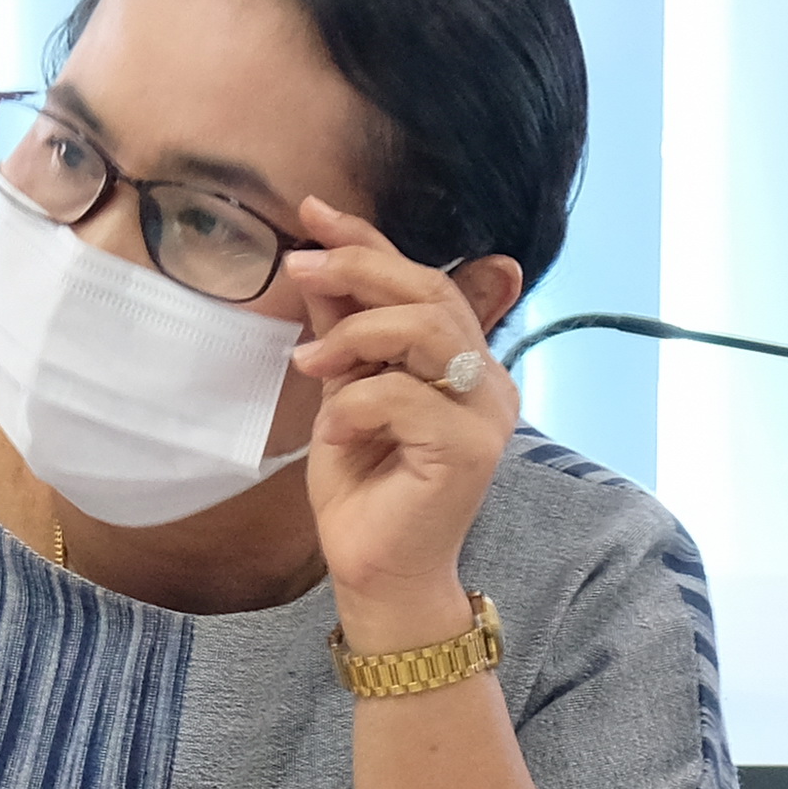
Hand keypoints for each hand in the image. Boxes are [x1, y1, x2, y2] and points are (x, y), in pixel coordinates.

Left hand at [282, 195, 515, 634]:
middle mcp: (490, 382)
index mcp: (467, 364)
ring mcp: (488, 415)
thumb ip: (344, 334)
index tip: (313, 213)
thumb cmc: (365, 491)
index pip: (425, 282)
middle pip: (432, 292)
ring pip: (425, 331)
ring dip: (355, 334)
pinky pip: (403, 396)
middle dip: (359, 269)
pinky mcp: (471, 450)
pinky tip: (334, 434)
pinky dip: (355, 406)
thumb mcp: (344, 393)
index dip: (370, 242)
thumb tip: (318, 265)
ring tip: (308, 361)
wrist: (378, 575)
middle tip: (297, 267)